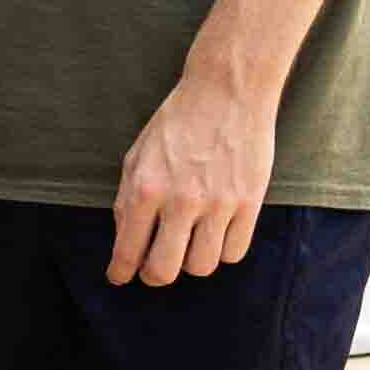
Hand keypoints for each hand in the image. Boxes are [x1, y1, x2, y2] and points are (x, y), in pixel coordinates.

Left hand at [110, 71, 274, 286]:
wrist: (227, 92)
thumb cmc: (177, 123)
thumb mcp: (137, 155)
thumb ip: (127, 200)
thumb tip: (126, 244)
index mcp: (145, 188)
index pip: (128, 250)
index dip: (120, 272)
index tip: (119, 277)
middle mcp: (180, 200)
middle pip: (165, 271)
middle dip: (154, 276)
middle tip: (154, 267)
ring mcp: (218, 203)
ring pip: (202, 267)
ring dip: (191, 261)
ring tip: (188, 243)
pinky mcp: (250, 202)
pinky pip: (234, 252)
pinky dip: (222, 249)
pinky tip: (215, 233)